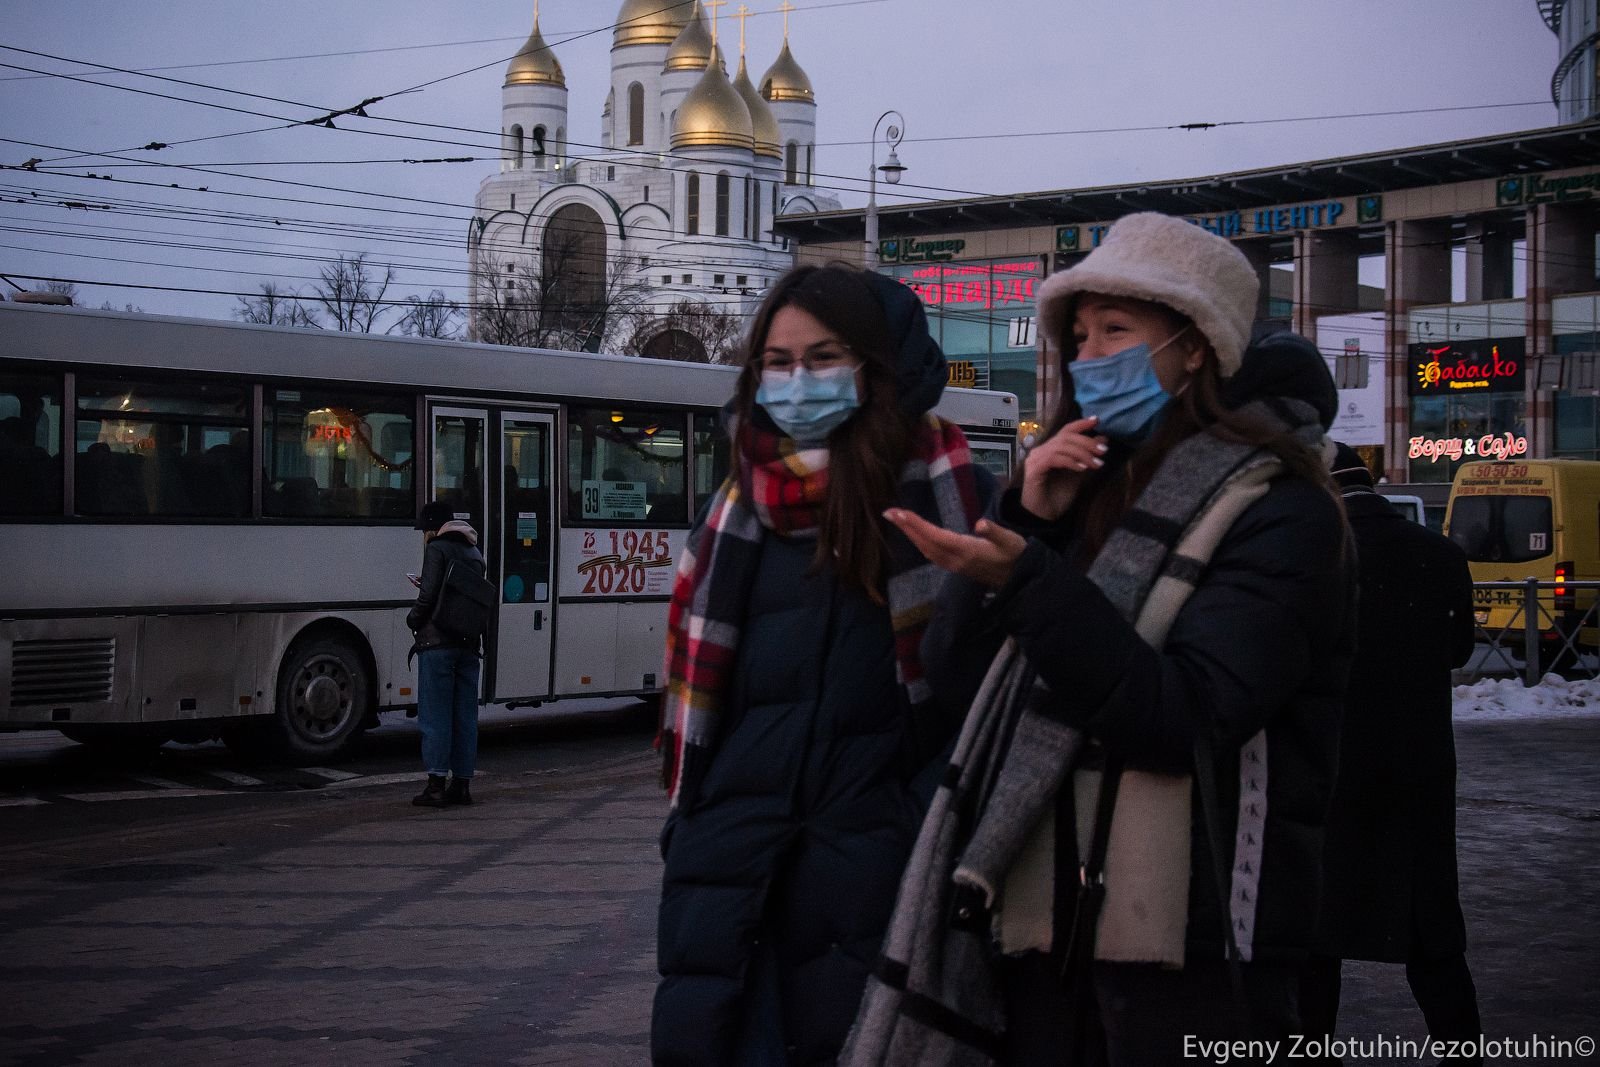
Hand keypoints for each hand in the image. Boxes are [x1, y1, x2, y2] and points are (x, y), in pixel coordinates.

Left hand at [884, 509, 1026, 589]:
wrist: (1021, 579)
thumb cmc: (1017, 555)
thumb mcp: (1011, 541)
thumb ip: (995, 532)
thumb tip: (980, 524)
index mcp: (967, 550)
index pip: (935, 536)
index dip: (916, 525)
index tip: (899, 513)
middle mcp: (956, 560)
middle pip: (925, 543)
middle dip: (906, 528)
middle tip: (888, 512)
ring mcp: (955, 565)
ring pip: (927, 550)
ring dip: (911, 535)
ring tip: (898, 520)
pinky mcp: (957, 567)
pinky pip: (932, 555)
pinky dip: (921, 543)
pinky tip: (916, 536)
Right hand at [1020, 416, 1106, 520]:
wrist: (1044, 517)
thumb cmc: (1059, 497)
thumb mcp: (1079, 474)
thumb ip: (1087, 457)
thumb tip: (1102, 439)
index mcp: (1051, 449)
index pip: (1066, 431)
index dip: (1081, 424)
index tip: (1096, 421)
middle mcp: (1041, 450)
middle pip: (1065, 437)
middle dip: (1087, 442)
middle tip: (1103, 451)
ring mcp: (1035, 459)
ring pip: (1061, 446)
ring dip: (1082, 453)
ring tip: (1096, 464)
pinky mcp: (1034, 469)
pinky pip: (1054, 458)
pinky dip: (1070, 461)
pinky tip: (1082, 469)